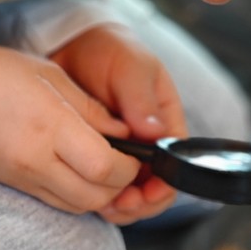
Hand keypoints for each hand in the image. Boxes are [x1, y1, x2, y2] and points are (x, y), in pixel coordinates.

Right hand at [0, 38, 147, 217]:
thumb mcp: (48, 75)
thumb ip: (91, 109)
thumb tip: (126, 133)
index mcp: (49, 126)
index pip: (106, 168)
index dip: (130, 165)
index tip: (135, 149)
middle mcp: (35, 160)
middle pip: (97, 196)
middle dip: (121, 183)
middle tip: (126, 159)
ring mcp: (21, 177)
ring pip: (78, 206)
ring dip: (100, 192)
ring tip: (104, 164)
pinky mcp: (11, 185)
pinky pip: (56, 201)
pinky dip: (77, 193)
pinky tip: (78, 170)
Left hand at [49, 23, 187, 222]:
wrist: (72, 44)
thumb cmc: (109, 50)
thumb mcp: (130, 67)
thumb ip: (141, 99)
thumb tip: (155, 133)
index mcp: (166, 120)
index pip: (178, 162)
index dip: (165, 184)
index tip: (146, 193)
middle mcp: (149, 141)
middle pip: (156, 185)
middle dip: (142, 202)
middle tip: (120, 204)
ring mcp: (124, 151)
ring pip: (131, 191)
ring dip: (121, 204)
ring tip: (104, 205)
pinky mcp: (98, 155)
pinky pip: (104, 184)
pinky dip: (99, 195)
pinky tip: (87, 196)